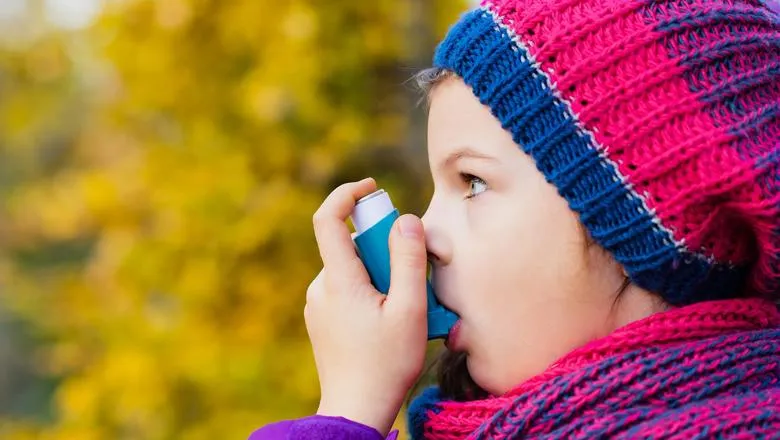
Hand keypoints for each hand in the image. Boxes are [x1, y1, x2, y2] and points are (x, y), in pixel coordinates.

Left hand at [306, 178, 428, 435]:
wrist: (356, 411)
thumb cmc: (386, 364)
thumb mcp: (409, 310)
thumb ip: (408, 260)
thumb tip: (406, 219)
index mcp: (338, 280)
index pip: (328, 218)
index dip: (348, 194)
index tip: (373, 188)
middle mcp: (320, 287)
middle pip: (351, 246)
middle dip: (384, 249)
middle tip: (412, 278)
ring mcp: (318, 305)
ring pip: (352, 269)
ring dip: (380, 274)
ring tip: (404, 309)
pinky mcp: (322, 320)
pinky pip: (347, 289)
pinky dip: (370, 291)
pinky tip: (388, 320)